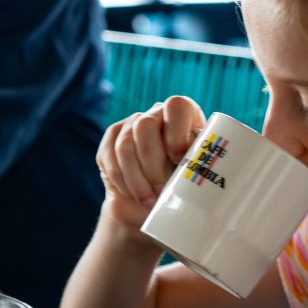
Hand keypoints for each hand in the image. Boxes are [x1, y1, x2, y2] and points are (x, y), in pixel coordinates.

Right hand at [96, 96, 204, 228]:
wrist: (157, 201)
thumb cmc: (185, 184)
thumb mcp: (198, 172)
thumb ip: (197, 162)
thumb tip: (193, 166)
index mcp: (184, 113)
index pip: (176, 106)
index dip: (176, 136)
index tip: (179, 163)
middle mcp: (156, 113)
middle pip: (145, 126)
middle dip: (152, 165)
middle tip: (161, 191)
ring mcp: (130, 123)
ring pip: (125, 145)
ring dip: (136, 179)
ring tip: (149, 200)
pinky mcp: (111, 139)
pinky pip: (110, 156)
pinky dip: (122, 181)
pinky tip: (133, 194)